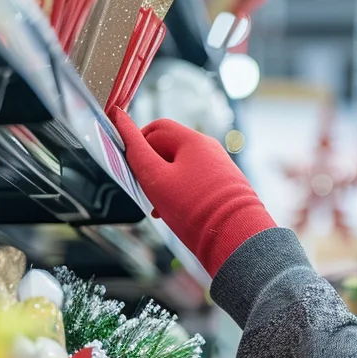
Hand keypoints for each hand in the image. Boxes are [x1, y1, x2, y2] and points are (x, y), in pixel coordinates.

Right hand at [109, 109, 275, 275]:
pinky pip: (194, 182)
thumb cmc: (195, 209)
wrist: (237, 238)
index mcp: (193, 140)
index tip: (125, 159)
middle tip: (142, 187)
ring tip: (157, 206)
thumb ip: (135, 150)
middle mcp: (209, 149)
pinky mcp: (224, 186)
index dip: (135, 141)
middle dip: (150, 165)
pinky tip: (172, 212)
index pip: (155, 129)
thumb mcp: (156, 179)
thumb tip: (119, 119)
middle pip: (167, 148)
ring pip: (179, 167)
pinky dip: (179, 192)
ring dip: (162, 182)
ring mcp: (218, 167)